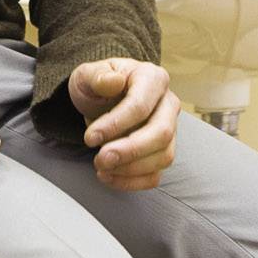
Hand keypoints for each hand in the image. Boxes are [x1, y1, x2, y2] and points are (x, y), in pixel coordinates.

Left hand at [66, 58, 179, 192]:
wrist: (100, 100)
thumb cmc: (97, 85)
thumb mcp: (88, 75)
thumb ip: (97, 76)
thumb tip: (113, 81)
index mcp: (152, 78)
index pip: (140, 106)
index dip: (116, 125)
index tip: (89, 138)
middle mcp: (168, 103)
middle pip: (161, 133)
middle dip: (129, 151)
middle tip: (100, 159)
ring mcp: (170, 129)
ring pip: (163, 156)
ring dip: (130, 168)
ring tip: (101, 166)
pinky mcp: (162, 152)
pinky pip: (156, 174)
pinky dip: (133, 182)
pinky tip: (109, 177)